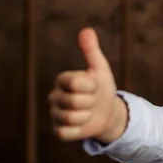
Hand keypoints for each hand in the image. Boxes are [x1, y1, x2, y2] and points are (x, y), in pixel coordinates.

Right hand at [48, 27, 126, 142]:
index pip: (74, 82)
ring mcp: (55, 114)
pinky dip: (80, 129)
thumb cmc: (102, 87)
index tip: (93, 86)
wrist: (108, 111)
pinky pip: (67, 132)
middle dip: (91, 102)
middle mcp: (54, 96)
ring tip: (88, 111)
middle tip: (92, 100)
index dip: (90, 86)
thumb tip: (87, 30)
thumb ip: (91, 51)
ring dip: (87, 116)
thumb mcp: (100, 68)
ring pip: (71, 117)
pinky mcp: (59, 131)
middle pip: (74, 101)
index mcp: (62, 80)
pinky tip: (83, 123)